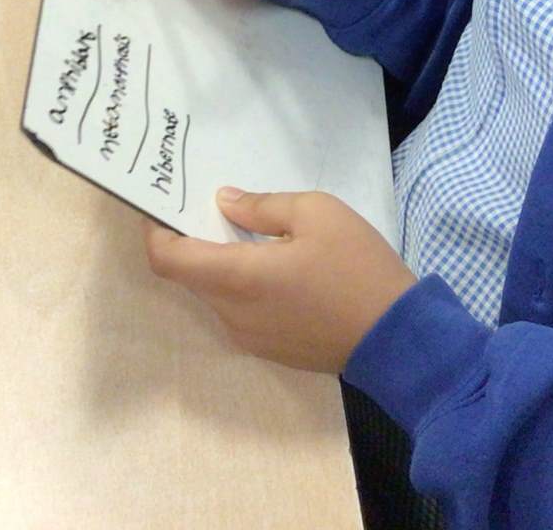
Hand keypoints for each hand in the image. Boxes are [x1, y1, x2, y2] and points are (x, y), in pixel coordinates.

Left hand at [143, 189, 416, 373]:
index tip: (164, 206)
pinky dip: (245, 287)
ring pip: (217, 294)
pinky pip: (241, 312)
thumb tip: (225, 203)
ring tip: (260, 237)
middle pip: (192, 276)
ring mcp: (250, 337)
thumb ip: (264, 206)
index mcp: (236, 278)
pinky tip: (281, 270)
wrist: (397, 337)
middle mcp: (231, 313)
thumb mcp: (318, 214)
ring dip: (225, 266)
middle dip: (196, 242)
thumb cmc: (356, 267)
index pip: (167, 259)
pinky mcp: (270, 349)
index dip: (155, 231)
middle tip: (220, 209)